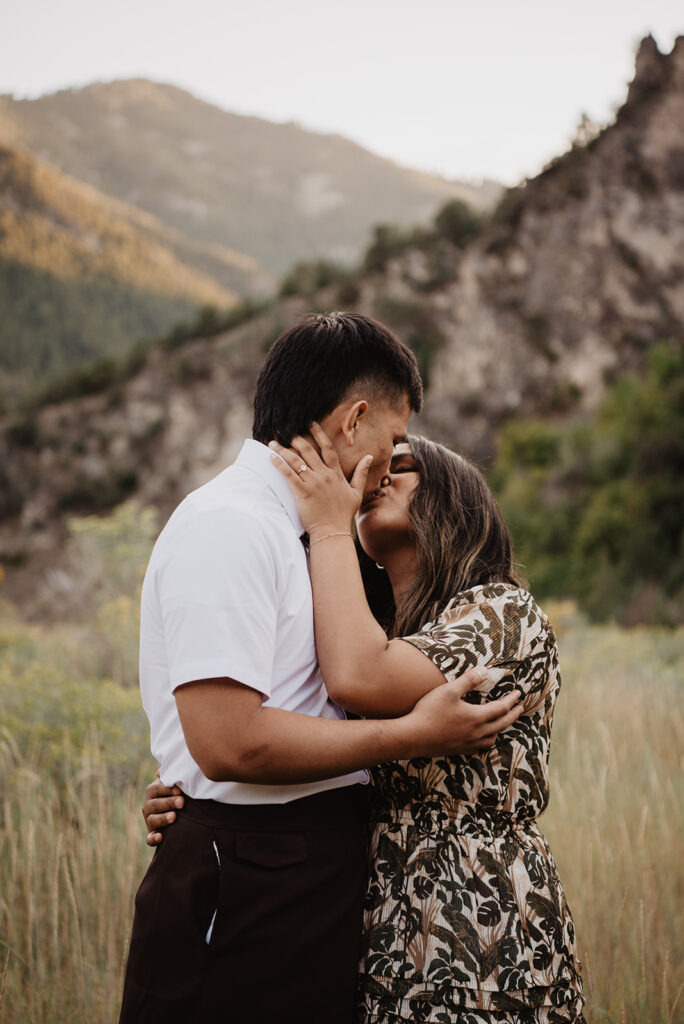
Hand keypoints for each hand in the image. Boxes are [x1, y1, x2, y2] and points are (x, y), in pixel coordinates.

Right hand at [142, 774, 183, 846]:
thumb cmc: (180, 793)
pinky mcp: (153, 834)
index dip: (167, 789)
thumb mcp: (177, 783)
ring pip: (152, 820)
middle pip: (154, 804)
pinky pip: (150, 838)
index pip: (156, 788)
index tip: (179, 790)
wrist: (183, 814)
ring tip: (174, 817)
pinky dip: (153, 838)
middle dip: (168, 802)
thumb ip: (171, 776)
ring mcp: (150, 820)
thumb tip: (160, 770)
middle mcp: (149, 805)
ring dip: (162, 818)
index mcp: (153, 791)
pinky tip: (160, 837)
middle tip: (182, 802)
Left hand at [269, 422, 372, 537]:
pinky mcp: (302, 492)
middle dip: (295, 438)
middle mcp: (324, 475)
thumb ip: (361, 473)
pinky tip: (271, 457)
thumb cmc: (343, 514)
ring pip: (295, 460)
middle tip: (286, 430)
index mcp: (336, 474)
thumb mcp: (356, 492)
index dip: (319, 434)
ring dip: (282, 450)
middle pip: (308, 450)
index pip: (328, 448)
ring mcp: (313, 483)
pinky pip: (288, 474)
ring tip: (272, 442)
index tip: (310, 423)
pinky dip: (279, 465)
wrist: (332, 531)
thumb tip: (369, 457)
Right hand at [405, 666, 522, 755]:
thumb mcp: (449, 690)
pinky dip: (486, 741)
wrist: (413, 737)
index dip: (511, 700)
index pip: (500, 708)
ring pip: (492, 738)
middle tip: (520, 708)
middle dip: (513, 715)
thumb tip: (484, 670)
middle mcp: (476, 733)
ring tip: (502, 723)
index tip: (518, 694)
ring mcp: (468, 744)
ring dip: (500, 729)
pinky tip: (480, 738)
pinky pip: (479, 747)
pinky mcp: (458, 750)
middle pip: (501, 724)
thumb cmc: (430, 712)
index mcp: (476, 717)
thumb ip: (468, 680)